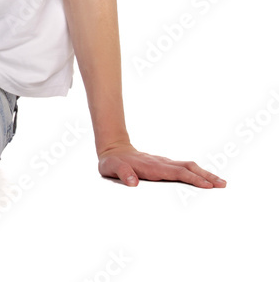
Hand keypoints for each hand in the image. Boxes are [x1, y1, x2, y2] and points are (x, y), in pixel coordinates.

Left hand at [98, 142, 226, 187]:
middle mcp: (161, 163)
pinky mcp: (164, 164)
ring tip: (221, 182)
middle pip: (188, 168)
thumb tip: (133, 183)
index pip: (177, 173)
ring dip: (204, 173)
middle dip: (206, 176)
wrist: (113, 149)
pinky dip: (196, 172)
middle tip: (223, 184)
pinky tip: (205, 178)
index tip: (207, 185)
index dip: (192, 179)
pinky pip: (184, 168)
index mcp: (152, 167)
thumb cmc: (113, 162)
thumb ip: (123, 174)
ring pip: (188, 166)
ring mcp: (164, 162)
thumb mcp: (112, 168)